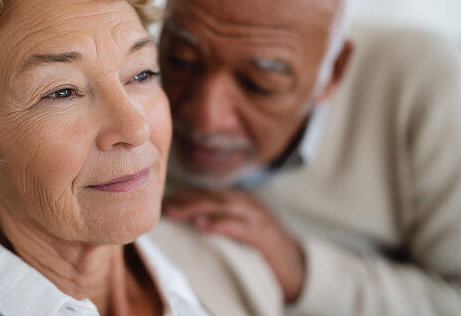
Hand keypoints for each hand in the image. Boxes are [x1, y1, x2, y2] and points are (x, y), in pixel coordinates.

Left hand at [163, 188, 305, 302]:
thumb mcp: (239, 233)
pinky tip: (202, 225)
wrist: (299, 267)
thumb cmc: (264, 251)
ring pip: (223, 206)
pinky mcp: (265, 236)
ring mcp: (258, 218)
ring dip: (197, 207)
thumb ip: (218, 224)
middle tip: (162, 206)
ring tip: (174, 212)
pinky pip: (240, 226)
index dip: (184, 195)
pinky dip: (220, 224)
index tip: (161, 200)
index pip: (207, 194)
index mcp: (240, 203)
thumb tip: (186, 224)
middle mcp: (248, 205)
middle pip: (212, 197)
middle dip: (185, 199)